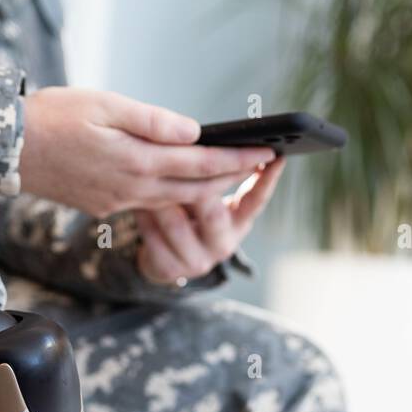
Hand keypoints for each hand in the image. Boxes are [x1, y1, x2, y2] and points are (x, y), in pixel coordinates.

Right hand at [18, 87, 275, 217]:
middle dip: (229, 177)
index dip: (236, 160)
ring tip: (229, 175)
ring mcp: (118, 203)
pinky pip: (148, 203)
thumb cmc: (52, 117)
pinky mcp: (105, 207)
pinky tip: (180, 183)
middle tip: (258, 164)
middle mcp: (132, 190)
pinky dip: (172, 194)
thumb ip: (152, 121)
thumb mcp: (104, 104)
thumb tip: (192, 131)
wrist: (9, 150)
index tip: (264, 153)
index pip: (200, 164)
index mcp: (137, 162)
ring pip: (173, 199)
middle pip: (194, 188)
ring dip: (203, 190)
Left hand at [134, 158, 285, 284]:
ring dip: (160, 197)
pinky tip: (136, 201)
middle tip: (187, 163)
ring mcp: (197, 260)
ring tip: (148, 174)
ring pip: (176, 223)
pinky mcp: (170, 269)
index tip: (275, 156)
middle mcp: (223, 244)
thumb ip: (211, 176)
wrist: (160, 258)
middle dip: (197, 188)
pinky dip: (142, 214)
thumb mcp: (204, 198)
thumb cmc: (185, 214)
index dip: (266, 179)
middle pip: (213, 214)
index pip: (256, 200)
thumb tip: (205, 142)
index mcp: (237, 222)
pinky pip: (151, 235)